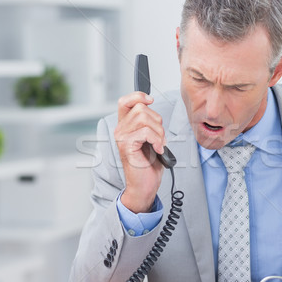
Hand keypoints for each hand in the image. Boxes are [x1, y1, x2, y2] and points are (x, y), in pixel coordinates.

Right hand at [114, 92, 165, 212]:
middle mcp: (120, 130)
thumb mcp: (151, 139)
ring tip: (159, 144)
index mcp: (125, 126)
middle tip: (160, 137)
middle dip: (157, 121)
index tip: (151, 100)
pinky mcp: (127, 146)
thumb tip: (152, 108)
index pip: (125, 102)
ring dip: (159, 131)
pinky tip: (158, 149)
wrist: (145, 185)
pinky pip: (146, 132)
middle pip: (141, 108)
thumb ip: (149, 123)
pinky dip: (157, 140)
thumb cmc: (149, 164)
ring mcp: (122, 138)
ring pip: (144, 118)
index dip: (138, 96)